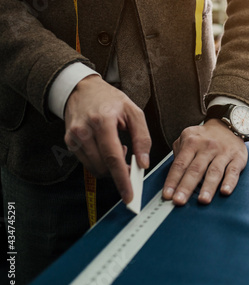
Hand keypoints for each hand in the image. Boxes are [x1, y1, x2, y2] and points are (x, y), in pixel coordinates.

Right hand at [64, 75, 150, 203]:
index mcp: (102, 121)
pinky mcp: (69, 142)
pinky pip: (88, 163)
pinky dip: (100, 162)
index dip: (122, 179)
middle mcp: (84, 131)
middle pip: (103, 167)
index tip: (129, 196)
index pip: (113, 157)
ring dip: (110, 167)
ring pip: (95, 168)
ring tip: (117, 148)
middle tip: (130, 160)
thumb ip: (142, 138)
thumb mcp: (134, 112)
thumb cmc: (110, 100)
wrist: (82, 89)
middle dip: (119, 172)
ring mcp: (74, 137)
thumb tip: (143, 163)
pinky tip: (106, 148)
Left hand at [162, 118, 247, 204]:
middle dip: (186, 187)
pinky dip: (229, 182)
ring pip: (214, 171)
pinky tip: (225, 191)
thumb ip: (179, 154)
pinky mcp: (238, 157)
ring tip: (202, 200)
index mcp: (191, 142)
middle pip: (195, 169)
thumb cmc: (205, 137)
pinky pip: (233, 171)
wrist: (229, 125)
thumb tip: (172, 178)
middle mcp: (207, 146)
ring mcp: (223, 152)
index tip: (167, 195)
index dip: (173, 180)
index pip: (180, 164)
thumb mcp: (188, 138)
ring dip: (208, 187)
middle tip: (180, 201)